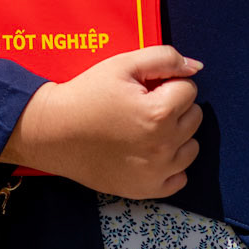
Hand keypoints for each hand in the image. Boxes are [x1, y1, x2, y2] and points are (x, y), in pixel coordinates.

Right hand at [4, 46, 203, 198]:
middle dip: (174, 107)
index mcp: (159, 113)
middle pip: (193, 118)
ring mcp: (156, 172)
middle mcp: (163, 146)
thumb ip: (164, 58)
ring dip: (176, 135)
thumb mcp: (122, 64)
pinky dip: (170, 165)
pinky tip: (149, 153)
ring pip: (191, 148)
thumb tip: (196, 67)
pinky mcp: (146, 189)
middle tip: (143, 107)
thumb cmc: (86, 95)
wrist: (52, 132)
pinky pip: (179, 178)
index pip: (189, 90)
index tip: (144, 89)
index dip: (167, 84)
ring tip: (146, 129)